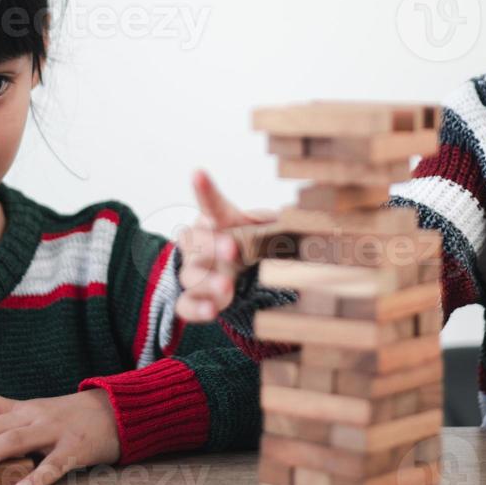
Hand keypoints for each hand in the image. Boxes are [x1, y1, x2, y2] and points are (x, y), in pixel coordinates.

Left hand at [0, 387, 120, 484]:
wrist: (117, 411)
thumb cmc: (66, 420)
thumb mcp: (31, 416)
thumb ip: (0, 427)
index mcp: (16, 408)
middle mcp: (30, 415)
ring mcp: (53, 431)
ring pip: (11, 441)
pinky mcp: (76, 448)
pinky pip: (54, 464)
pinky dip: (38, 478)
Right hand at [175, 169, 278, 322]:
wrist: (228, 276)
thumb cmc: (246, 243)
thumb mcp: (263, 229)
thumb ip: (277, 223)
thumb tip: (299, 216)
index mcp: (216, 221)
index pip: (209, 203)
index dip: (204, 189)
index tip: (198, 172)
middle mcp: (198, 245)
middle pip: (195, 240)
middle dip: (212, 244)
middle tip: (233, 249)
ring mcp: (193, 272)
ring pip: (191, 274)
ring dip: (208, 281)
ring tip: (227, 287)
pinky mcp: (192, 299)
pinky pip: (186, 304)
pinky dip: (198, 309)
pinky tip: (212, 311)